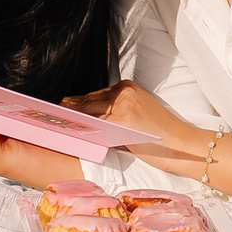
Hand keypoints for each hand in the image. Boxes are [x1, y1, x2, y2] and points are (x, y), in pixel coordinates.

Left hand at [62, 79, 198, 168]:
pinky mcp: (121, 121)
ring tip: (55, 123)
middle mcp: (122, 92)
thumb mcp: (137, 114)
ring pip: (87, 110)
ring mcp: (121, 106)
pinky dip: (81, 127)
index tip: (59, 108)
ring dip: (71, 117)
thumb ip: (115, 112)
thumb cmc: (160, 135)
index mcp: (127, 87)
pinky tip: (70, 131)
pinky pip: (94, 124)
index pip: (93, 95)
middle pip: (86, 100)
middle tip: (49, 115)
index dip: (74, 103)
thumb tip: (88, 120)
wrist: (181, 144)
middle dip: (69, 109)